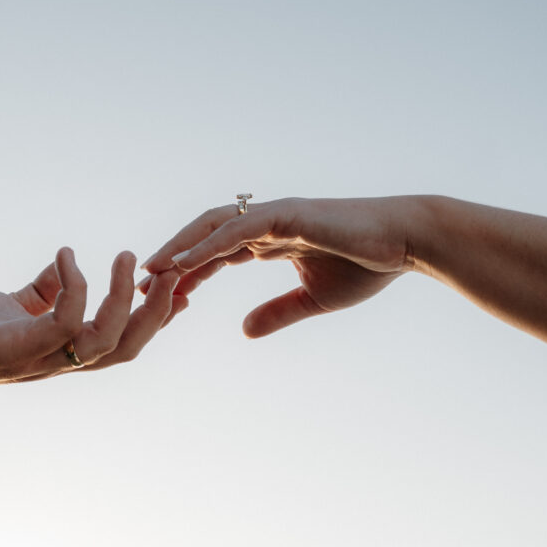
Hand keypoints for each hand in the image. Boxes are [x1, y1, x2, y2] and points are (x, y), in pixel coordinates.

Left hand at [0, 247, 185, 412]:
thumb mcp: (12, 306)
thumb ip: (43, 291)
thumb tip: (64, 267)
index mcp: (61, 353)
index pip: (122, 343)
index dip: (157, 321)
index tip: (181, 288)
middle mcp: (56, 363)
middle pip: (127, 349)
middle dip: (156, 314)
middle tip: (170, 272)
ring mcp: (37, 361)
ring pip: (104, 341)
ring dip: (123, 298)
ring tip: (126, 256)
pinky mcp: (14, 351)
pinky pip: (62, 322)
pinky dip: (74, 286)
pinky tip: (66, 255)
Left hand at [141, 196, 428, 336]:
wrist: (406, 244)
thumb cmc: (367, 265)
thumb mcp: (312, 300)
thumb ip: (277, 313)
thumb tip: (243, 332)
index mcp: (269, 240)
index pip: (215, 254)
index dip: (187, 273)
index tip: (160, 296)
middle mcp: (265, 223)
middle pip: (203, 235)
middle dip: (172, 257)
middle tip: (141, 285)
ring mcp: (274, 215)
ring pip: (212, 228)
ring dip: (179, 248)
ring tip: (150, 272)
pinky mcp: (287, 215)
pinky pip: (237, 230)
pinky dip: (206, 245)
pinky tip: (183, 264)